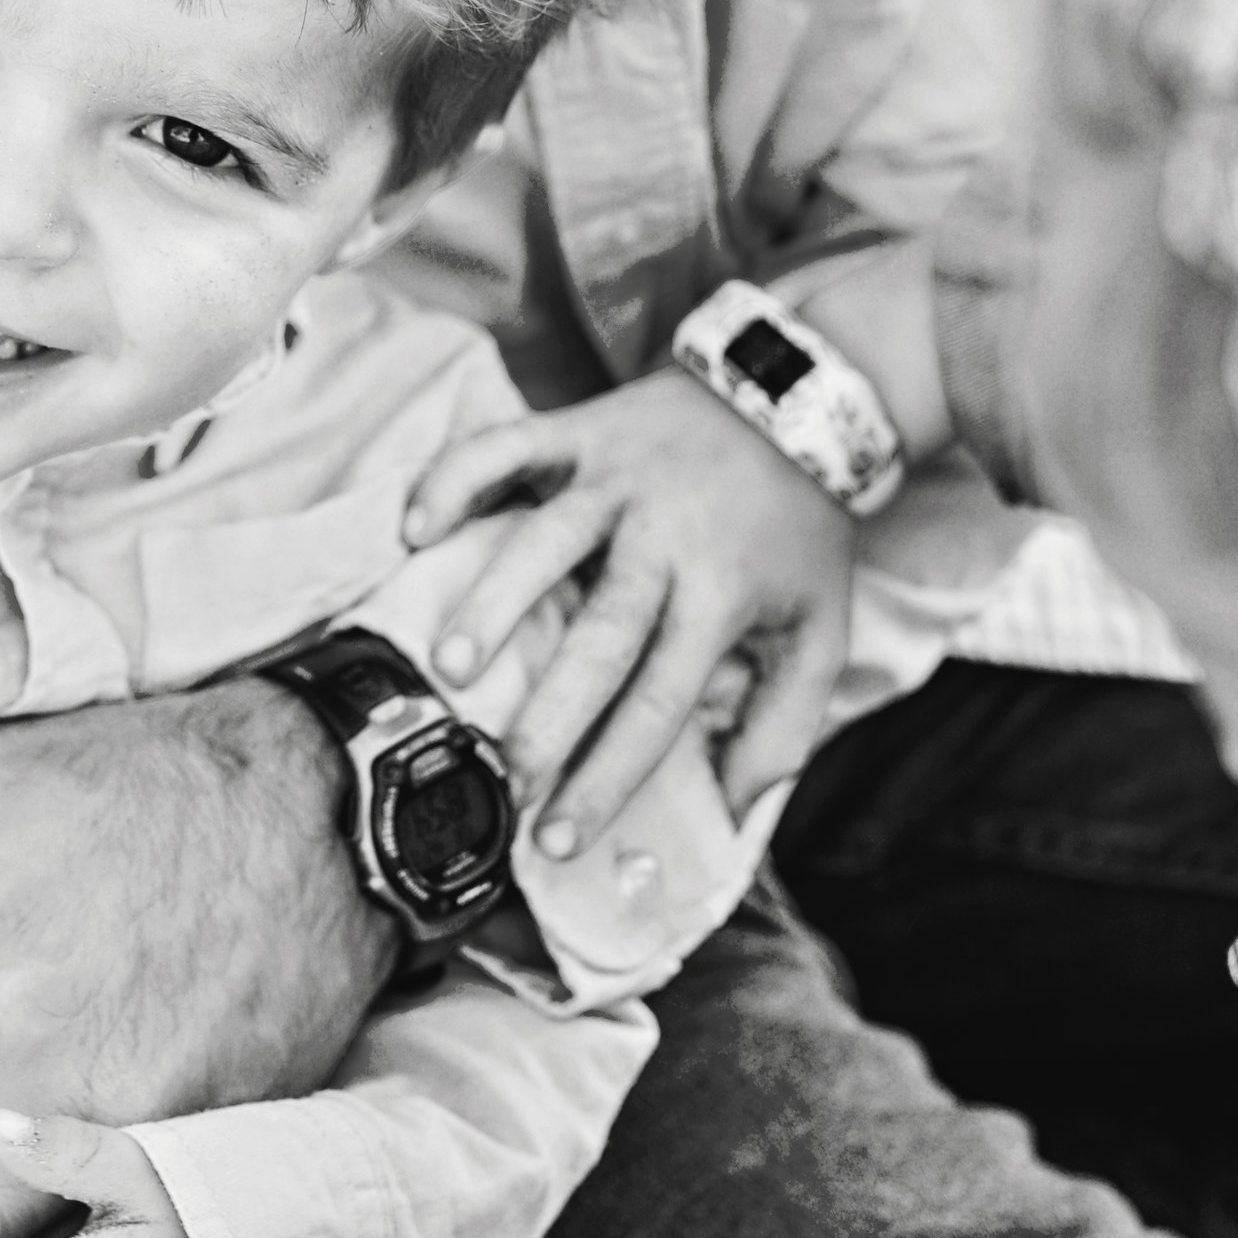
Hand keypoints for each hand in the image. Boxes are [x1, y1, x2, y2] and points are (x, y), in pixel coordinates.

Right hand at [404, 367, 853, 846]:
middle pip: (600, 635)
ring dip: (494, 600)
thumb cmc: (797, 531)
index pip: (658, 702)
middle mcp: (662, 539)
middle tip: (504, 777)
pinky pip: (505, 448)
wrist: (799, 398)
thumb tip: (727, 811)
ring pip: (544, 541)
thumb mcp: (821, 632)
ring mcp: (613, 478)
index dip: (608, 775)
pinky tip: (416, 528)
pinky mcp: (577, 429)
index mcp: (720, 595)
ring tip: (452, 665)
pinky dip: (456, 479)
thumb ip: (781, 727)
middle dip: (550, 713)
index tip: (557, 839)